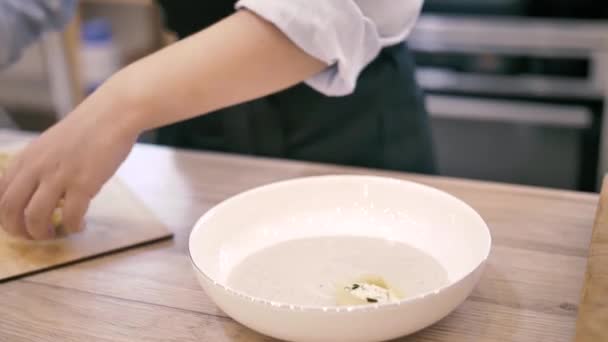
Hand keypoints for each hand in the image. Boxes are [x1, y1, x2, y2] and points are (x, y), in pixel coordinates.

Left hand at [0, 87, 138, 239]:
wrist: (113, 114)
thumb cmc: (87, 129)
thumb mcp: (50, 145)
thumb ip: (39, 166)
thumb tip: (39, 194)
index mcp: (26, 158)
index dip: (4, 216)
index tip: (19, 225)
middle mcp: (36, 167)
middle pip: (9, 210)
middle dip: (19, 231)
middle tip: (35, 236)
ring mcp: (58, 175)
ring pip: (34, 217)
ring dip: (43, 233)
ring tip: (57, 233)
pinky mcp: (83, 183)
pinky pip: (70, 216)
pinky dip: (73, 226)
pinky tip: (80, 225)